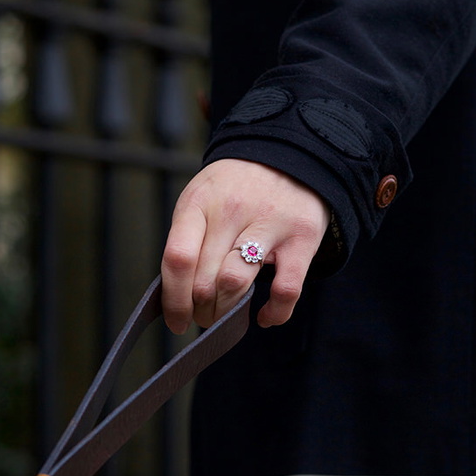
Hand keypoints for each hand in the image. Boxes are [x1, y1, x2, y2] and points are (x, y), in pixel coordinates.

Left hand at [161, 159, 329, 332]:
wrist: (288, 154)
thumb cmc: (235, 189)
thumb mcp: (202, 199)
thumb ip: (188, 240)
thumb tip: (175, 297)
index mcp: (199, 202)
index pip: (178, 260)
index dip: (173, 300)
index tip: (176, 321)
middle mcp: (232, 211)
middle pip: (204, 280)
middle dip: (200, 311)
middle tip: (204, 315)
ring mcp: (269, 224)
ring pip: (235, 284)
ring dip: (226, 313)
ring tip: (226, 316)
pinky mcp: (302, 239)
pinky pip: (285, 289)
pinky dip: (275, 312)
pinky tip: (265, 316)